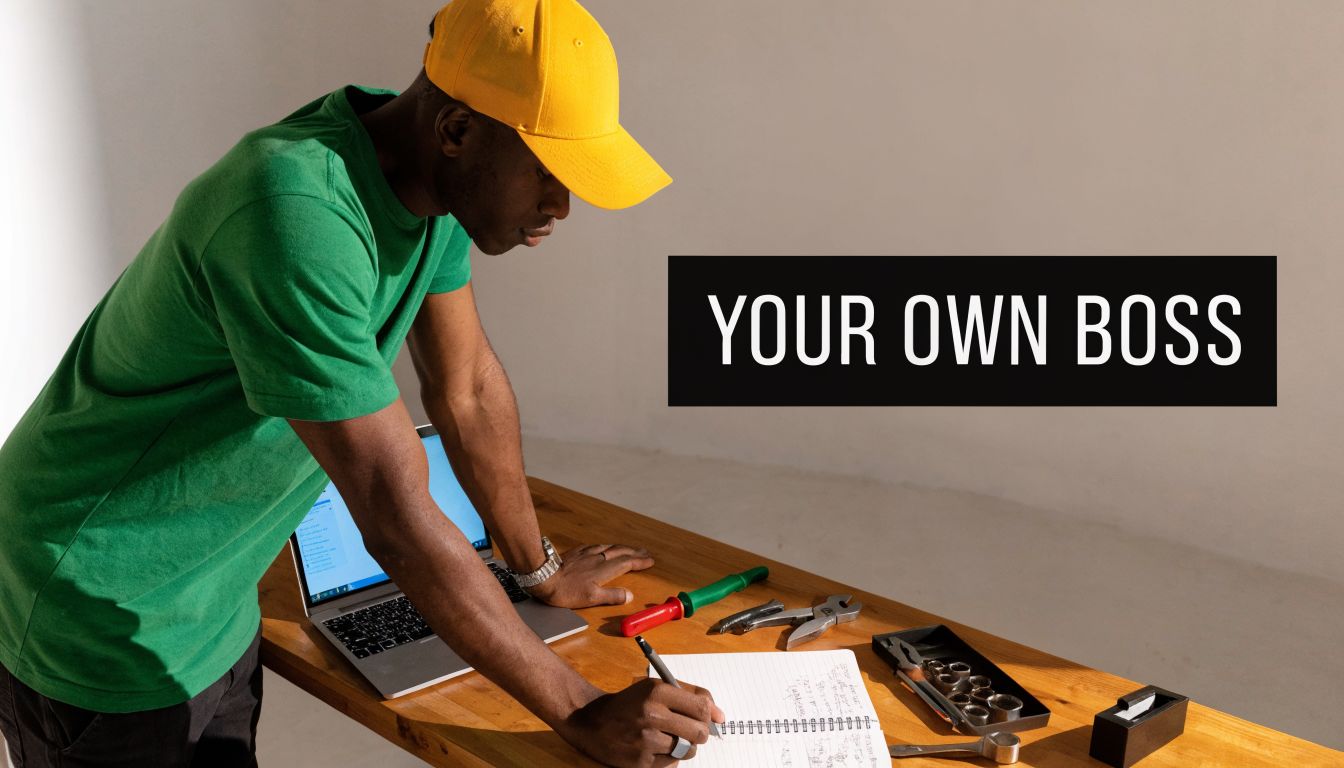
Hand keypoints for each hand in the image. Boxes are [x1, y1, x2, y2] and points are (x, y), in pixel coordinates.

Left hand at [528, 544, 653, 608]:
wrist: (544, 577)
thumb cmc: (567, 591)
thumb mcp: (592, 598)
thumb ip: (612, 596)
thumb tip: (629, 595)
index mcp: (604, 570)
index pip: (627, 563)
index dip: (640, 562)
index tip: (650, 561)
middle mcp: (598, 558)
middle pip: (621, 552)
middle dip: (634, 552)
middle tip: (644, 552)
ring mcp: (587, 553)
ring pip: (609, 547)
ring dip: (621, 547)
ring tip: (628, 548)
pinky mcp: (576, 552)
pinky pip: (595, 546)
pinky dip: (604, 546)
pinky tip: (602, 547)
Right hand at [558, 678, 725, 766]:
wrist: (592, 722)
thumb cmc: (630, 703)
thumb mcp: (655, 688)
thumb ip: (690, 696)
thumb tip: (720, 716)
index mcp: (657, 692)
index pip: (701, 707)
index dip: (709, 715)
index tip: (709, 718)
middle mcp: (652, 715)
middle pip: (699, 732)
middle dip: (700, 733)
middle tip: (691, 731)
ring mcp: (646, 740)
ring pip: (688, 750)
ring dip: (685, 746)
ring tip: (672, 739)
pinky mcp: (641, 761)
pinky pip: (672, 763)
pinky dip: (670, 757)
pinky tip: (656, 747)